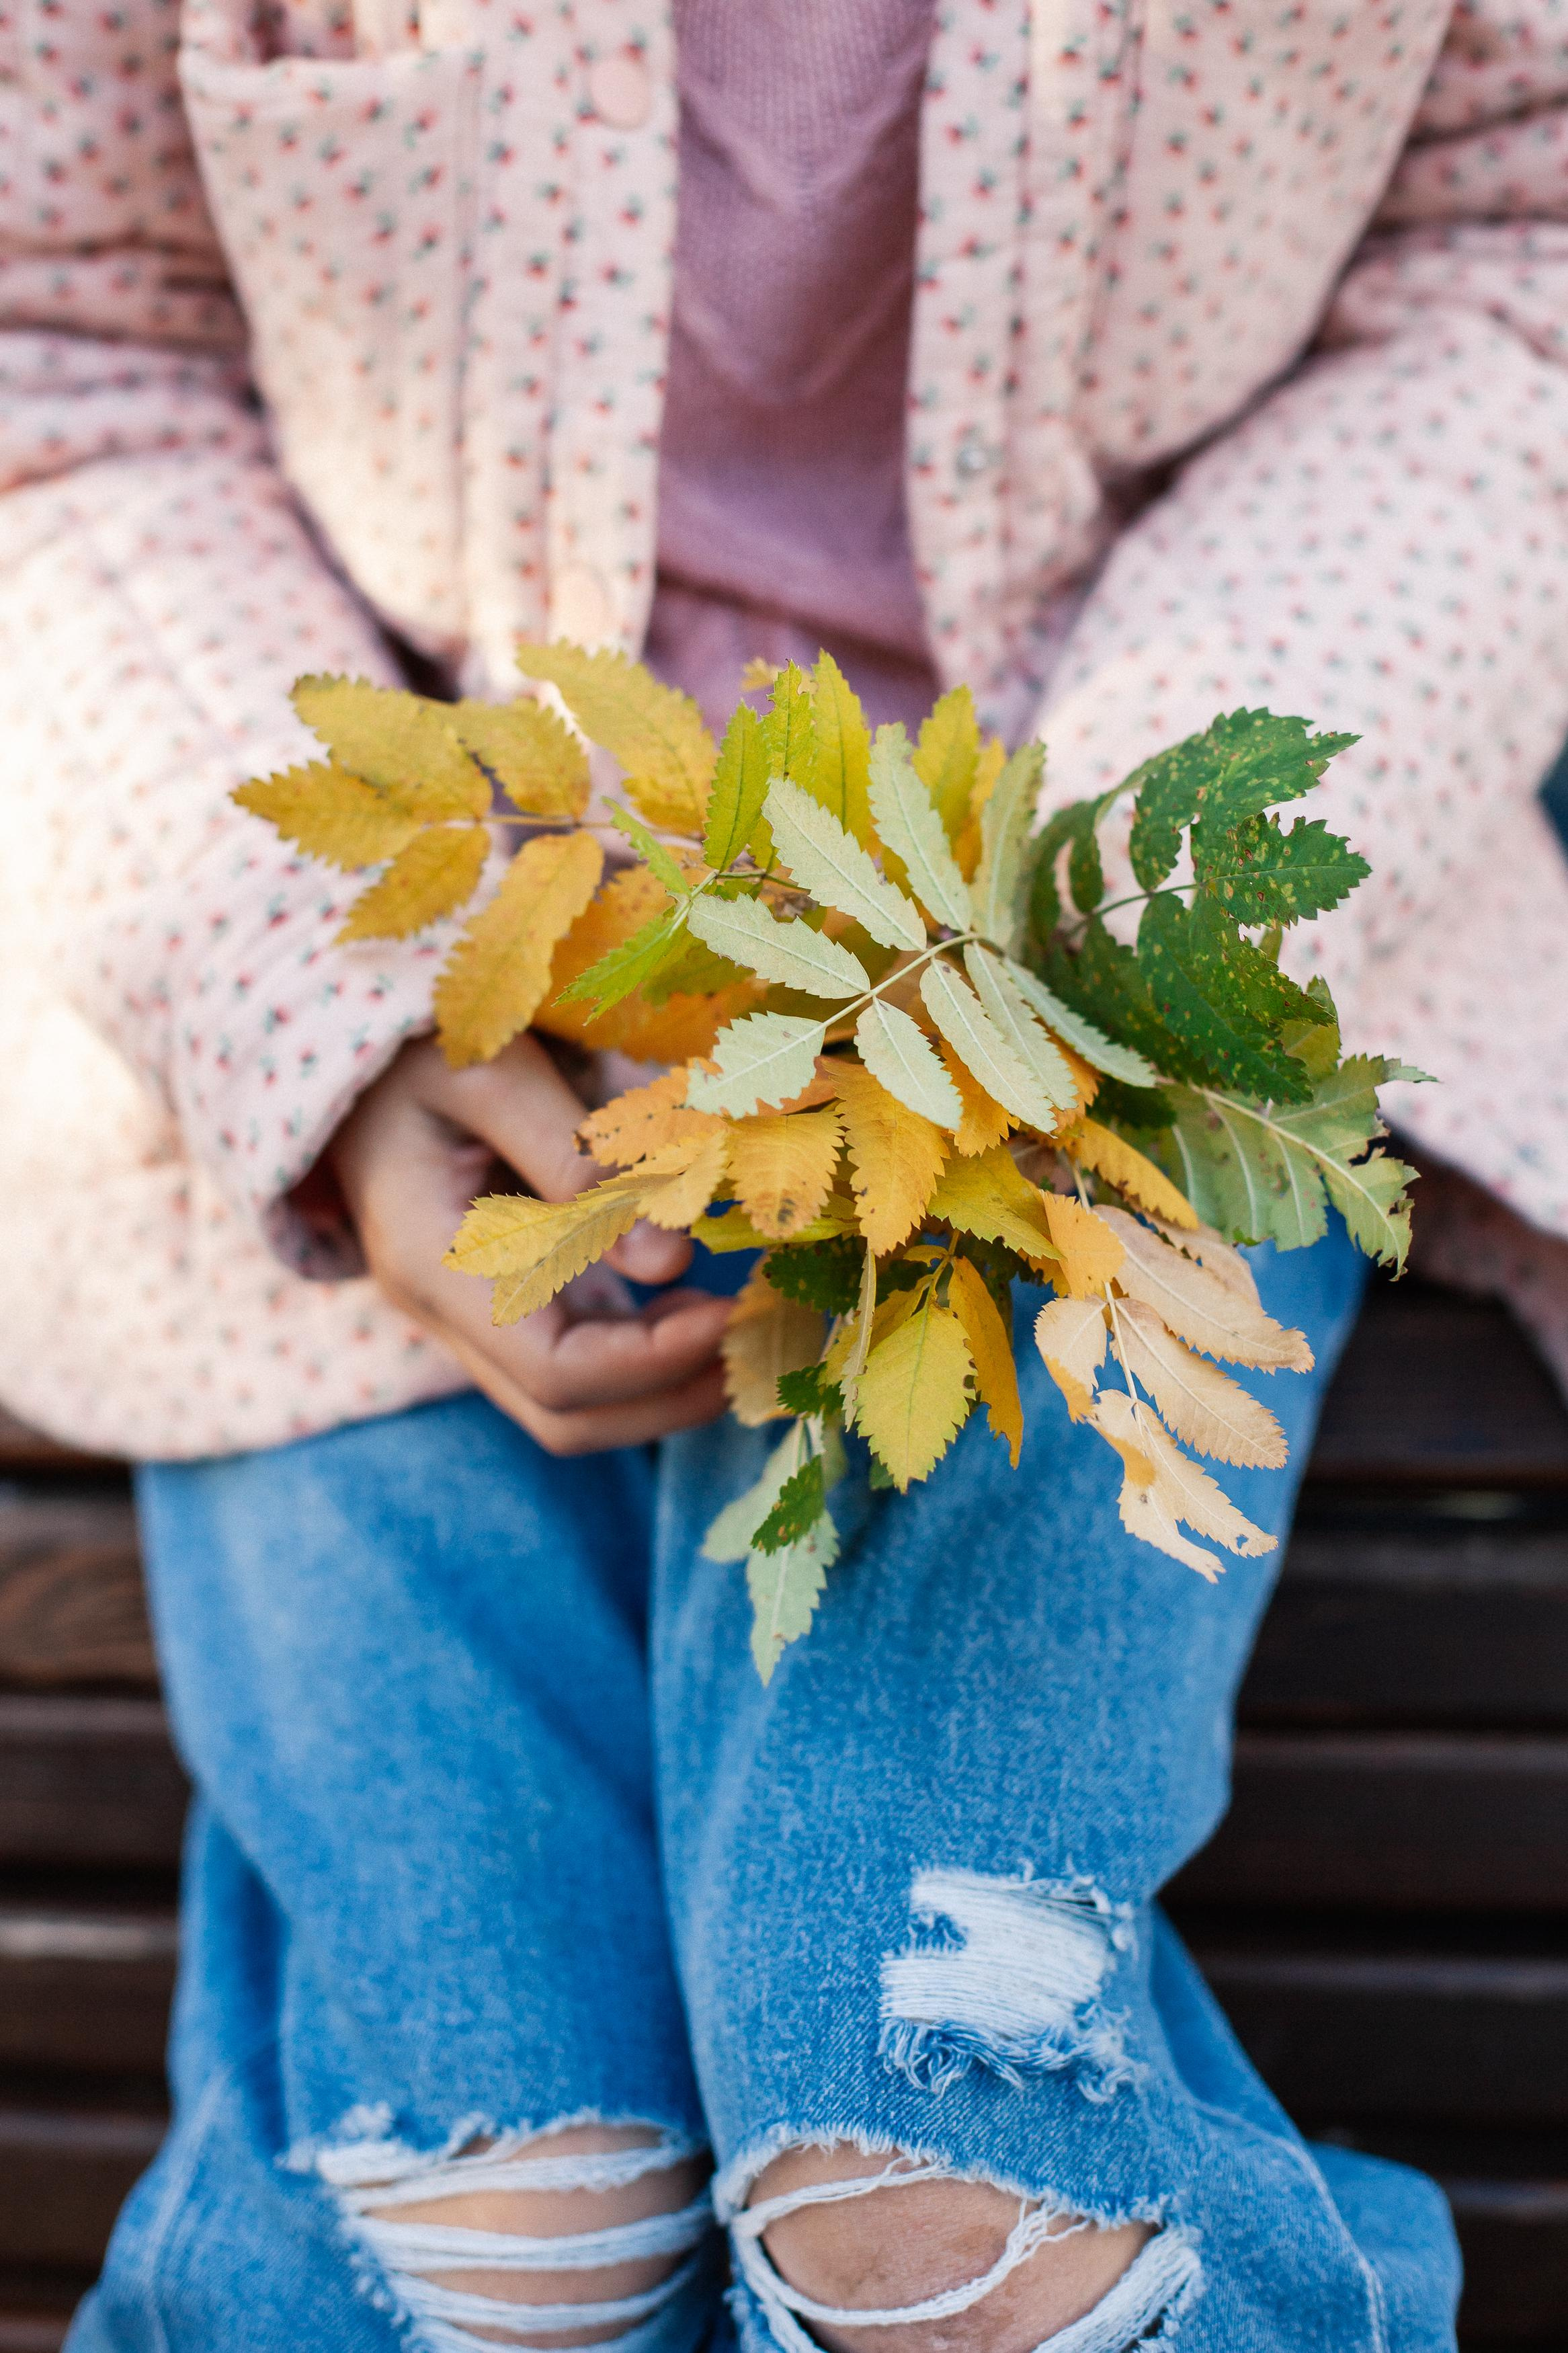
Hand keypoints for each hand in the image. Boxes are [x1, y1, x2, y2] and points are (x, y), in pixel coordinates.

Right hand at [328, 1034, 731, 1453]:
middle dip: (668, 1395)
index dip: (651, 1361)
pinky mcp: (491, 1293)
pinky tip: (689, 1299)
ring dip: (659, 1382)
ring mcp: (463, 1310)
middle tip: (756, 1337)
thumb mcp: (490, 1071)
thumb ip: (575, 1156)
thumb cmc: (414, 1041)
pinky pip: (568, 1356)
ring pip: (568, 1400)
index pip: (554, 1369)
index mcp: (431, 1263)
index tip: (730, 1313)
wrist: (351, 1047)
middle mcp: (441, 1308)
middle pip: (563, 1413)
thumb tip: (669, 1259)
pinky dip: (637, 1348)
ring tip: (735, 1321)